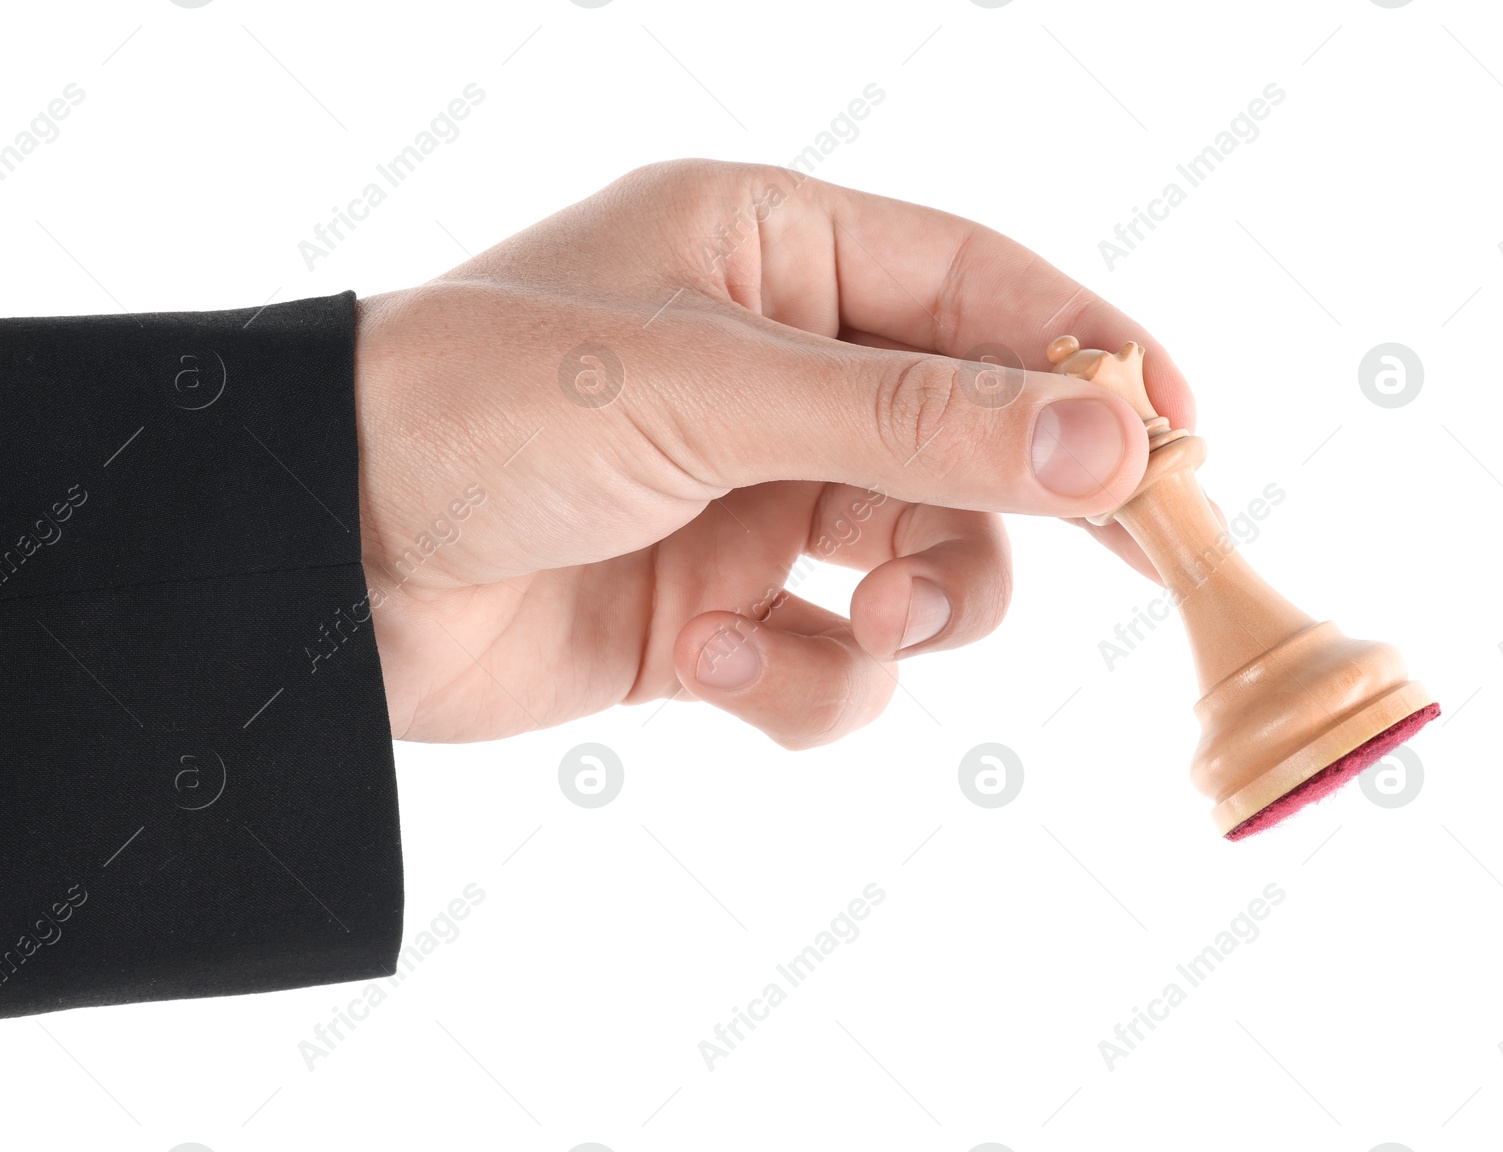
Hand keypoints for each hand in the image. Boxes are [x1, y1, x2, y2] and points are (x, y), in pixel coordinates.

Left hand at [353, 160, 1193, 744]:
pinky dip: (794, 682)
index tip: (1184, 437)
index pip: (982, 290)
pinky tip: (703, 665)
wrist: (319, 560)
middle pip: (975, 438)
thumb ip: (913, 417)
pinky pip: (830, 663)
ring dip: (911, 608)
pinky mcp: (718, 614)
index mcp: (776, 254)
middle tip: (1125, 556)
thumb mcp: (713, 389)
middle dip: (1025, 505)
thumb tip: (1110, 437)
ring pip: (923, 563)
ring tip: (853, 614)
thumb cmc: (483, 407)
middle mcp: (777, 371)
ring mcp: (753, 499)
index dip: (1092, 357)